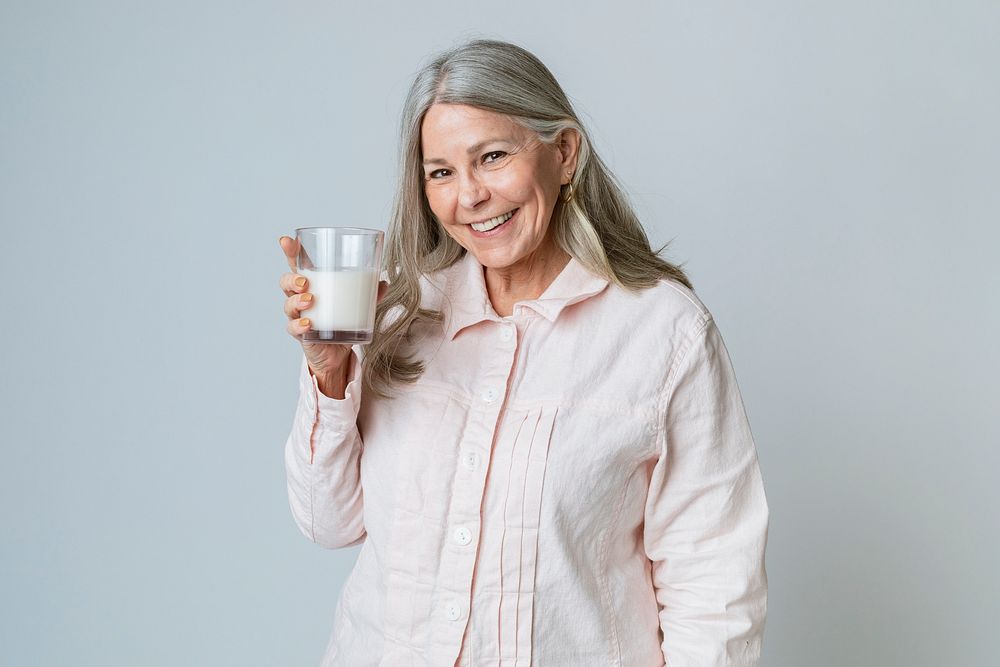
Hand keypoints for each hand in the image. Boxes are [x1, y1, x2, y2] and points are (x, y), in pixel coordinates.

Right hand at [278, 236, 387, 383]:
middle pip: (287, 283)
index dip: (290, 252)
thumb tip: (384, 281)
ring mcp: (299, 316)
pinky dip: (299, 325)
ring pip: (288, 304)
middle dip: (292, 279)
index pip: (297, 265)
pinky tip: (308, 324)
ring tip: (309, 300)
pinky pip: (293, 328)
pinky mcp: (302, 335)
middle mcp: (301, 299)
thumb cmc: (343, 322)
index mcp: (313, 285)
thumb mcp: (358, 305)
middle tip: (305, 281)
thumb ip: (370, 293)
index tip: (286, 241)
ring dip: (296, 300)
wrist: (336, 353)